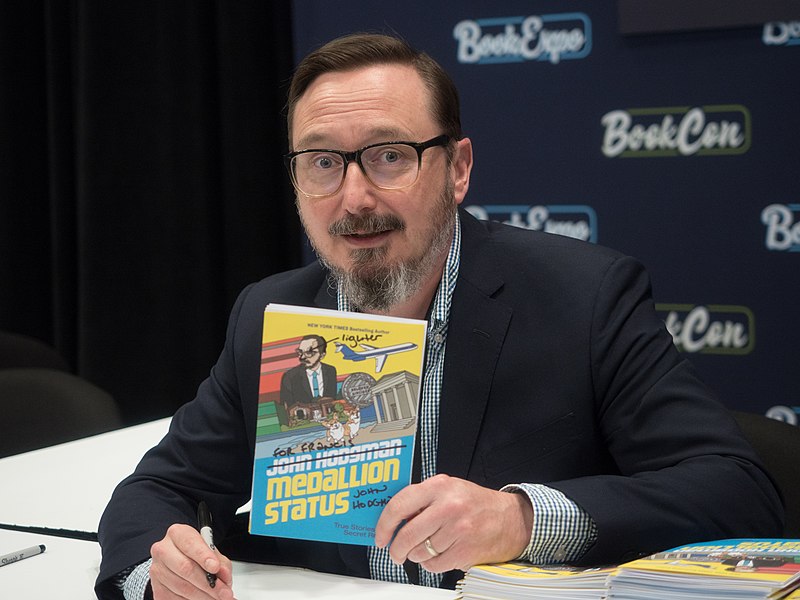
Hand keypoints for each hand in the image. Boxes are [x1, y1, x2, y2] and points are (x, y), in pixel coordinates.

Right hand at [150, 524, 234, 599]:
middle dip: (208, 583)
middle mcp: (164, 550)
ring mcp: (157, 570)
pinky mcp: (157, 588)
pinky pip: (175, 598)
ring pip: (182, 587)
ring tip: (217, 598)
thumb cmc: (196, 553)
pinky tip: (204, 599)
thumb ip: (220, 562)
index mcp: (178, 534)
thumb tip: (223, 575)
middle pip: (185, 568)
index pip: (190, 543)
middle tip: (224, 592)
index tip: (215, 567)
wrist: (178, 561)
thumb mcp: (212, 552)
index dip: (203, 556)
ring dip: (203, 596)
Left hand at [374, 474, 532, 572]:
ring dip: (417, 555)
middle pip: (408, 534)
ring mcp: (458, 530)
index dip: (384, 524)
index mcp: (440, 486)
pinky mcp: (465, 551)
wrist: (511, 519)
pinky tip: (439, 554)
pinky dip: (432, 564)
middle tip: (395, 552)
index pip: (400, 505)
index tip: (380, 535)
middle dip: (396, 548)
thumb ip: (423, 499)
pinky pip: (435, 565)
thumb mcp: (449, 489)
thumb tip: (394, 519)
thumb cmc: (476, 503)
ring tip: (426, 548)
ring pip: (420, 552)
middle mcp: (449, 506)